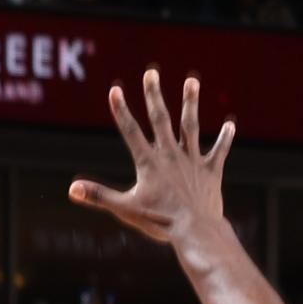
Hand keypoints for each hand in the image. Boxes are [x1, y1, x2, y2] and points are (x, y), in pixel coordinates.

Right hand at [68, 69, 234, 243]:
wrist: (195, 231)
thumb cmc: (159, 222)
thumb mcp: (125, 209)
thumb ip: (98, 195)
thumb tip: (71, 189)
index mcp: (149, 163)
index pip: (131, 131)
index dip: (122, 110)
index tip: (115, 90)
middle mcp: (171, 155)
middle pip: (161, 119)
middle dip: (154, 95)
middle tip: (152, 72)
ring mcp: (192, 161)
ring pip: (191, 126)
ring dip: (190, 103)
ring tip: (192, 81)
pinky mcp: (210, 172)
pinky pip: (218, 151)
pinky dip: (224, 138)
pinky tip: (230, 124)